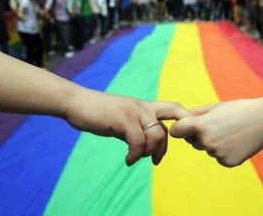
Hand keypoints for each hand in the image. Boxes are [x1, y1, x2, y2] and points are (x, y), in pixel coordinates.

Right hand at [65, 88, 190, 165]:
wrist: (77, 103)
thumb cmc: (100, 113)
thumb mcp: (124, 120)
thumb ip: (138, 129)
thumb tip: (149, 146)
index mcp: (146, 106)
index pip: (176, 109)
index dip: (185, 122)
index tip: (181, 141)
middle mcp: (144, 106)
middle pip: (173, 120)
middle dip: (169, 145)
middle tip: (157, 160)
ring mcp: (134, 112)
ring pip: (157, 135)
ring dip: (149, 153)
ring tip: (135, 158)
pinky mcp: (123, 119)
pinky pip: (139, 142)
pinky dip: (135, 155)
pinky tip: (128, 160)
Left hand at [170, 98, 262, 166]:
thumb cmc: (239, 109)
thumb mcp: (215, 107)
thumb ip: (195, 114)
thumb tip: (178, 121)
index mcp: (200, 125)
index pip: (176, 131)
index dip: (180, 128)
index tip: (186, 126)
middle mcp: (207, 141)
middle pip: (192, 142)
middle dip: (199, 135)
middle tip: (219, 126)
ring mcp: (217, 154)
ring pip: (207, 149)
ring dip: (214, 143)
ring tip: (231, 132)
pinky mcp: (227, 162)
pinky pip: (219, 157)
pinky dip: (225, 151)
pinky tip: (237, 141)